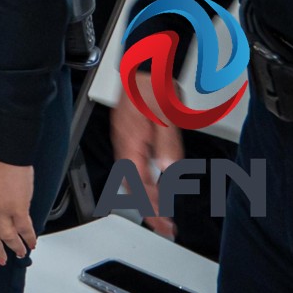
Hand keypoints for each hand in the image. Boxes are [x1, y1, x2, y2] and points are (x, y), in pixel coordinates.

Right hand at [110, 74, 182, 238]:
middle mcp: (125, 145)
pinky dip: (144, 180)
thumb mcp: (166, 119)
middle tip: (163, 225)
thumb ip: (167, 147)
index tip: (163, 224)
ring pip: (132, 177)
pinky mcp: (131, 135)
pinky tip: (154, 183)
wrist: (143, 66)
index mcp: (131, 144)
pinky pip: (134, 165)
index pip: (139, 185)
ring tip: (161, 210)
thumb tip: (168, 170)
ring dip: (146, 196)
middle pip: (132, 186)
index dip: (151, 208)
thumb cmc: (152, 87)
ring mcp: (126, 140)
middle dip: (147, 208)